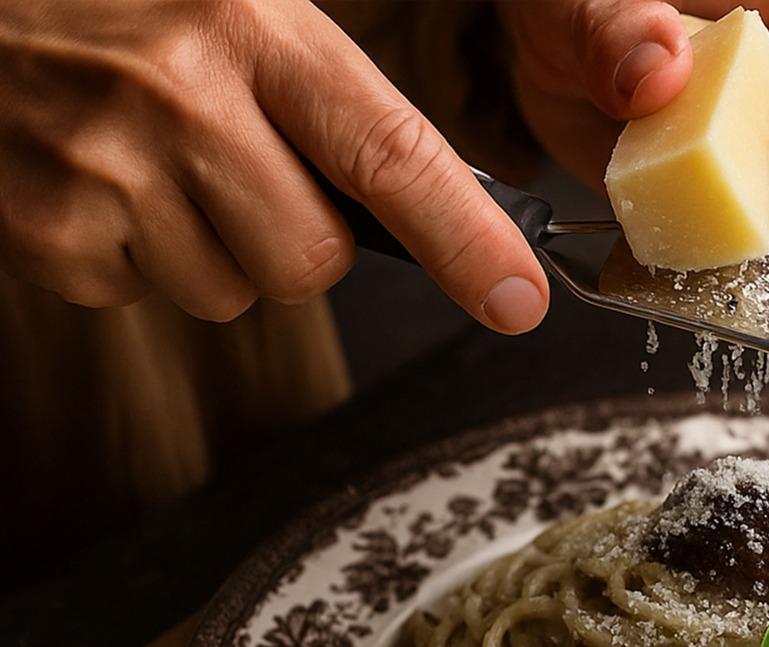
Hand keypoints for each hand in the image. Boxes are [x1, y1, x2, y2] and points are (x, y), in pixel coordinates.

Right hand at [0, 0, 547, 330]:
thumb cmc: (131, 11)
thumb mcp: (245, 19)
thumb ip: (342, 113)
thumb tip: (461, 223)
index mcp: (254, 29)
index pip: (391, 154)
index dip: (466, 239)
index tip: (520, 301)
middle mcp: (184, 95)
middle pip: (312, 263)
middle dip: (291, 240)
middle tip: (229, 167)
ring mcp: (108, 166)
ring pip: (233, 294)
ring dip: (210, 251)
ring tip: (151, 164)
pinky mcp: (53, 230)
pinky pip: (147, 298)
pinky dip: (133, 259)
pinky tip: (100, 184)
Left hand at [502, 0, 768, 244]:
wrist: (551, 52)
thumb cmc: (582, 3)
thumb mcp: (590, 2)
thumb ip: (618, 30)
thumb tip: (660, 71)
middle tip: (765, 224)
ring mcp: (762, 144)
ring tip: (712, 231)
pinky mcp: (728, 191)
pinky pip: (744, 233)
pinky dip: (720, 250)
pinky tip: (681, 243)